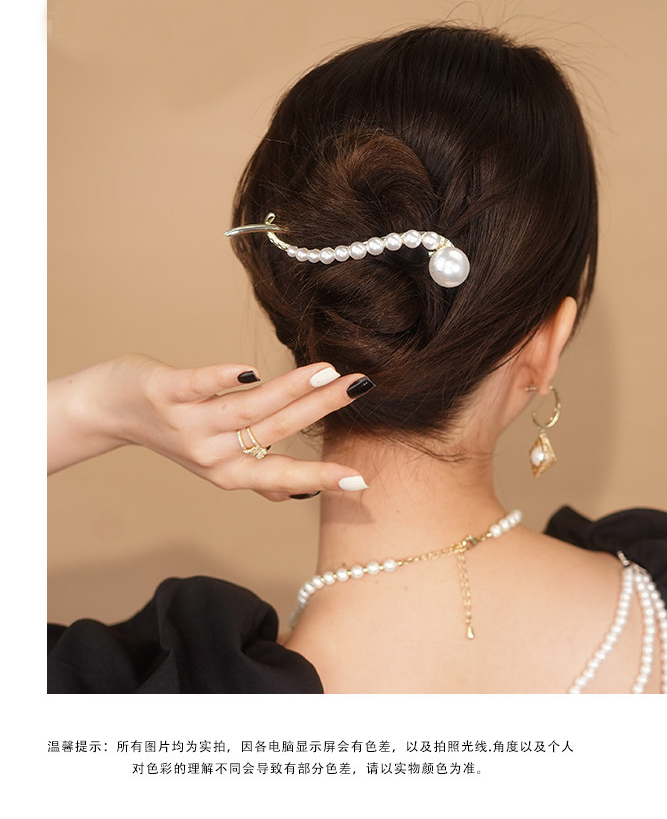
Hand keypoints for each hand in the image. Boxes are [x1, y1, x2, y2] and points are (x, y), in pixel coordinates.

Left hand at [47, 355, 372, 500]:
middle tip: (360, 386)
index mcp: (229, 471)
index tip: (359, 481)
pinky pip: (198, 387)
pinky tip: (250, 371)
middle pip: (274, 431)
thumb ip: (255, 474)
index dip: (320, 479)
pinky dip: (223, 379)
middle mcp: (211, 454)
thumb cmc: (173, 428)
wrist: (108, 410)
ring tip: (326, 370)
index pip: (283, 475)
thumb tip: (297, 494)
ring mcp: (188, 423)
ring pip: (246, 410)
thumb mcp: (215, 461)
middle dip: (319, 410)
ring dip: (288, 391)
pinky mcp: (165, 392)